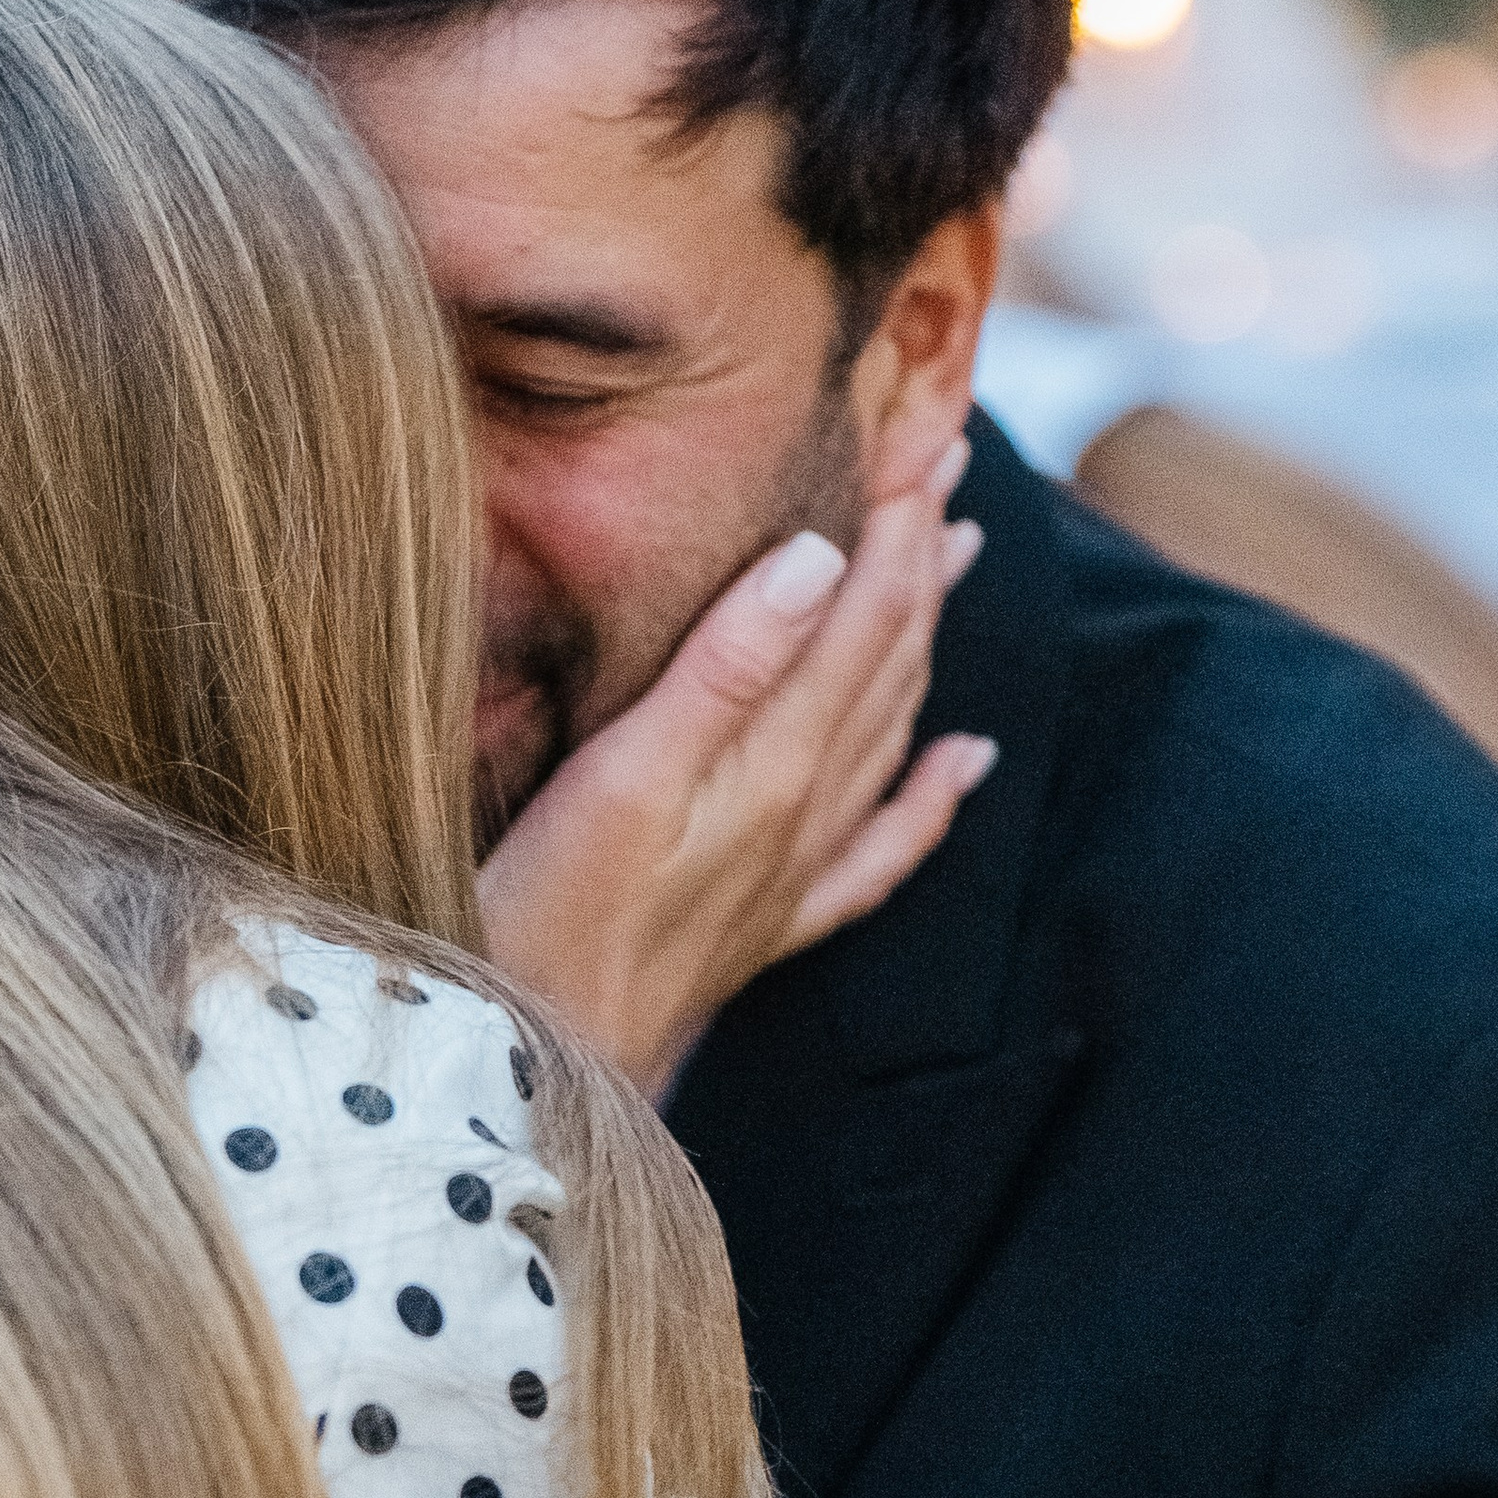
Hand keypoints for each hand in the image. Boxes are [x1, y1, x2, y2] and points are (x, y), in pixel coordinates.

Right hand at [475, 439, 992, 1094]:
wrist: (532, 1073)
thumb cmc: (541, 925)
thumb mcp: (618, 779)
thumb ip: (722, 669)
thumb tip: (820, 559)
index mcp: (771, 762)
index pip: (859, 610)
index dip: (894, 514)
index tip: (924, 423)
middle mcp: (803, 811)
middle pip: (887, 655)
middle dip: (919, 547)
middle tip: (948, 448)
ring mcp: (791, 869)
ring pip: (892, 727)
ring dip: (926, 634)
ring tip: (959, 550)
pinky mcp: (766, 922)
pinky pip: (881, 848)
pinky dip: (932, 796)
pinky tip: (966, 763)